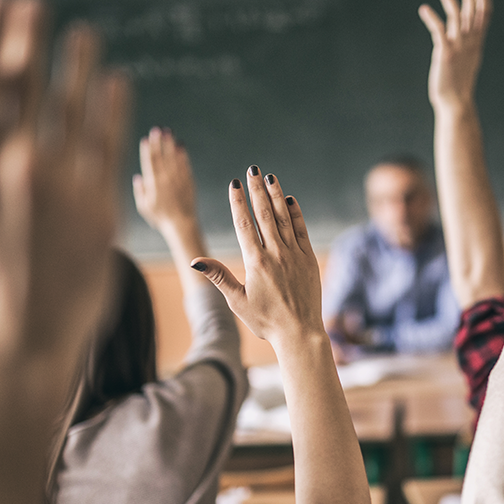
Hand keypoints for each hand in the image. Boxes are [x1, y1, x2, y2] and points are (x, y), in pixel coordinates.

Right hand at [0, 0, 127, 364]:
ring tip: (84, 35)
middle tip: (37, 4)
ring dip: (78, 65)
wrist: (16, 349)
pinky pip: (110, 146)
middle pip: (25, 85)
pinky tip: (117, 85)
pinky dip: (114, 110)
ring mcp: (62, 186)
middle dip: (30, 39)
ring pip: (74, 108)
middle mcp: (16, 165)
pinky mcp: (101, 209)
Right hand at [132, 127, 197, 230]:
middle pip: (161, 157)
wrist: (181, 225)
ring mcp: (178, 180)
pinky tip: (181, 145)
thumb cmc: (160, 218)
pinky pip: (185, 166)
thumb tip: (138, 177)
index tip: (146, 138)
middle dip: (159, 142)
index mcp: (153, 185)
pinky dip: (183, 155)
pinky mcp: (188, 182)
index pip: (149, 163)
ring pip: (173, 159)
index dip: (147, 150)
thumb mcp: (144, 207)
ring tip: (169, 132)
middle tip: (157, 129)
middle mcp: (165, 180)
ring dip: (171, 144)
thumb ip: (140, 191)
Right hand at [191, 169, 323, 352]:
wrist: (299, 332)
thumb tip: (195, 261)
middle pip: (264, 214)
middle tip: (252, 170)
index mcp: (256, 262)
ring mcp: (294, 254)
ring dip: (276, 196)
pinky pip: (301, 230)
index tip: (234, 183)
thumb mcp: (237, 301)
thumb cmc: (265, 321)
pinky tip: (290, 200)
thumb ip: (219, 276)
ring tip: (270, 177)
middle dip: (257, 190)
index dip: (238, 201)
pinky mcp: (308, 259)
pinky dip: (296, 213)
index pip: (244, 224)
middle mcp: (276, 254)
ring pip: (284, 218)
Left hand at [419, 0, 492, 110]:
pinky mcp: (446, 54)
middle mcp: (470, 41)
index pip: (484, 13)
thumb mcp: (466, 57)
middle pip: (472, 10)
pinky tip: (424, 9)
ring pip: (456, 17)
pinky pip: (439, 32)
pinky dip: (432, 19)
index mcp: (476, 42)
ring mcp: (459, 47)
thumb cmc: (458, 82)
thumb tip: (463, 30)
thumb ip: (464, 40)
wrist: (456, 103)